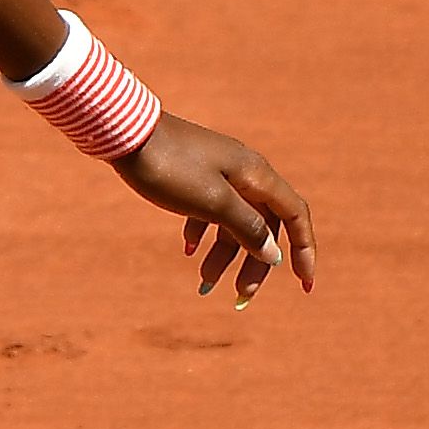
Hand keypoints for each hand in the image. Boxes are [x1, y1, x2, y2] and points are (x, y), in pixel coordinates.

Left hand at [115, 112, 318, 306]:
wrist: (124, 132)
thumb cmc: (170, 167)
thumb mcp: (213, 203)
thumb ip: (247, 228)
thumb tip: (274, 253)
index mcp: (257, 176)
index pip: (295, 216)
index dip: (304, 250)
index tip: (304, 285)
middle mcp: (245, 172)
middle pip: (264, 225)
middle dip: (255, 263)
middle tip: (240, 297)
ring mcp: (219, 171)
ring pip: (234, 220)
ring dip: (224, 254)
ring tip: (204, 284)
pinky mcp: (195, 173)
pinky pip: (209, 209)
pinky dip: (203, 232)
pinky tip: (187, 249)